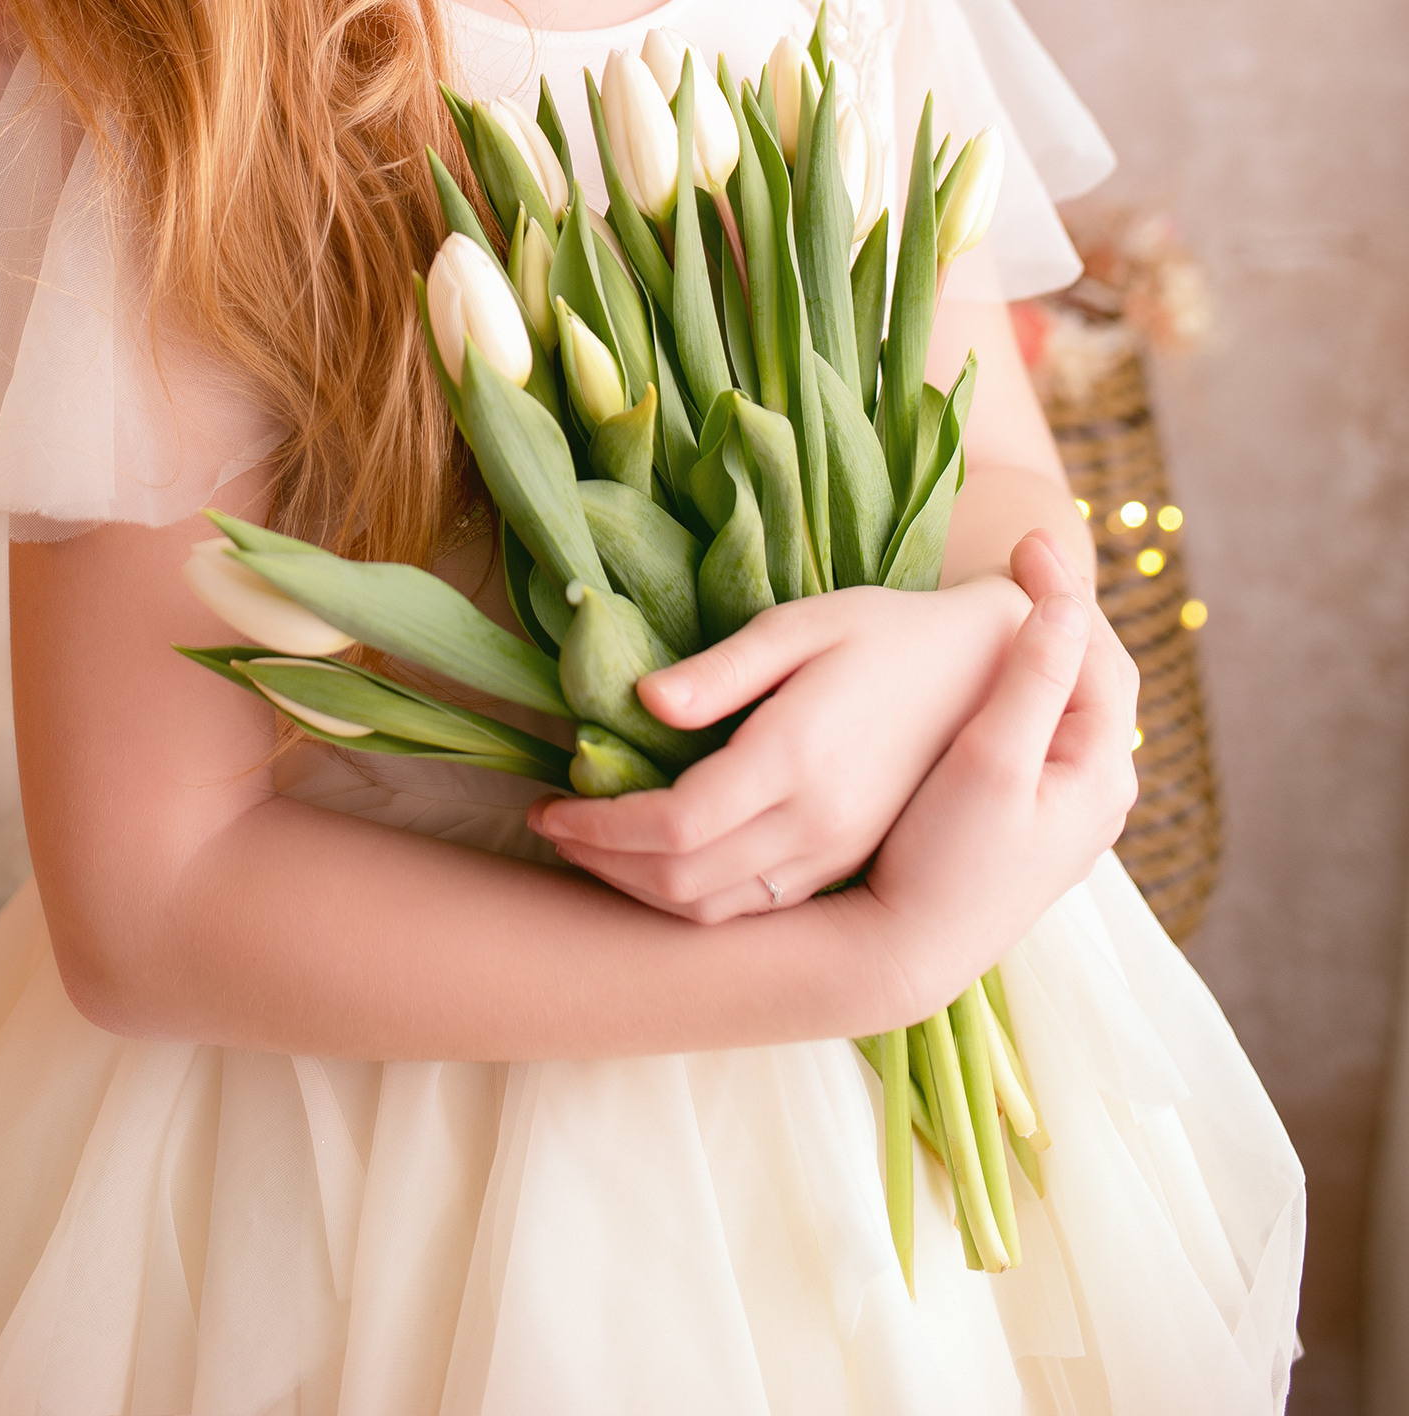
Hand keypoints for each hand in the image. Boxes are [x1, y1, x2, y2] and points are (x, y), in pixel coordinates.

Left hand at [527, 571, 1029, 922]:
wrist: (986, 672)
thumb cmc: (884, 630)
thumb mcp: (801, 624)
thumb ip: (721, 670)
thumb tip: (642, 700)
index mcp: (795, 759)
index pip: (671, 827)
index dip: (597, 827)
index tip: (548, 803)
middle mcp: (816, 823)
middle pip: (682, 882)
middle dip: (604, 865)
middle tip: (554, 826)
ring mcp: (836, 853)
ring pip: (716, 910)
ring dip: (641, 892)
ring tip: (594, 847)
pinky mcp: (848, 863)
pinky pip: (755, 908)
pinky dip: (693, 901)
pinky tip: (661, 863)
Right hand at [866, 530, 1140, 1018]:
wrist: (911, 950)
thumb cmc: (948, 856)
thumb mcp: (992, 761)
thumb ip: (1033, 680)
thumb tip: (1065, 604)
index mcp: (1102, 768)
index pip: (1100, 653)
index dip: (1065, 590)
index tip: (1023, 538)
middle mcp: (1101, 788)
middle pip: (1097, 675)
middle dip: (1064, 609)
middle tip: (1023, 554)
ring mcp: (1071, 807)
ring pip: (1073, 703)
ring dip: (1049, 645)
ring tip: (1014, 594)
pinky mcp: (1037, 818)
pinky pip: (1050, 728)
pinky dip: (1032, 683)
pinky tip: (996, 669)